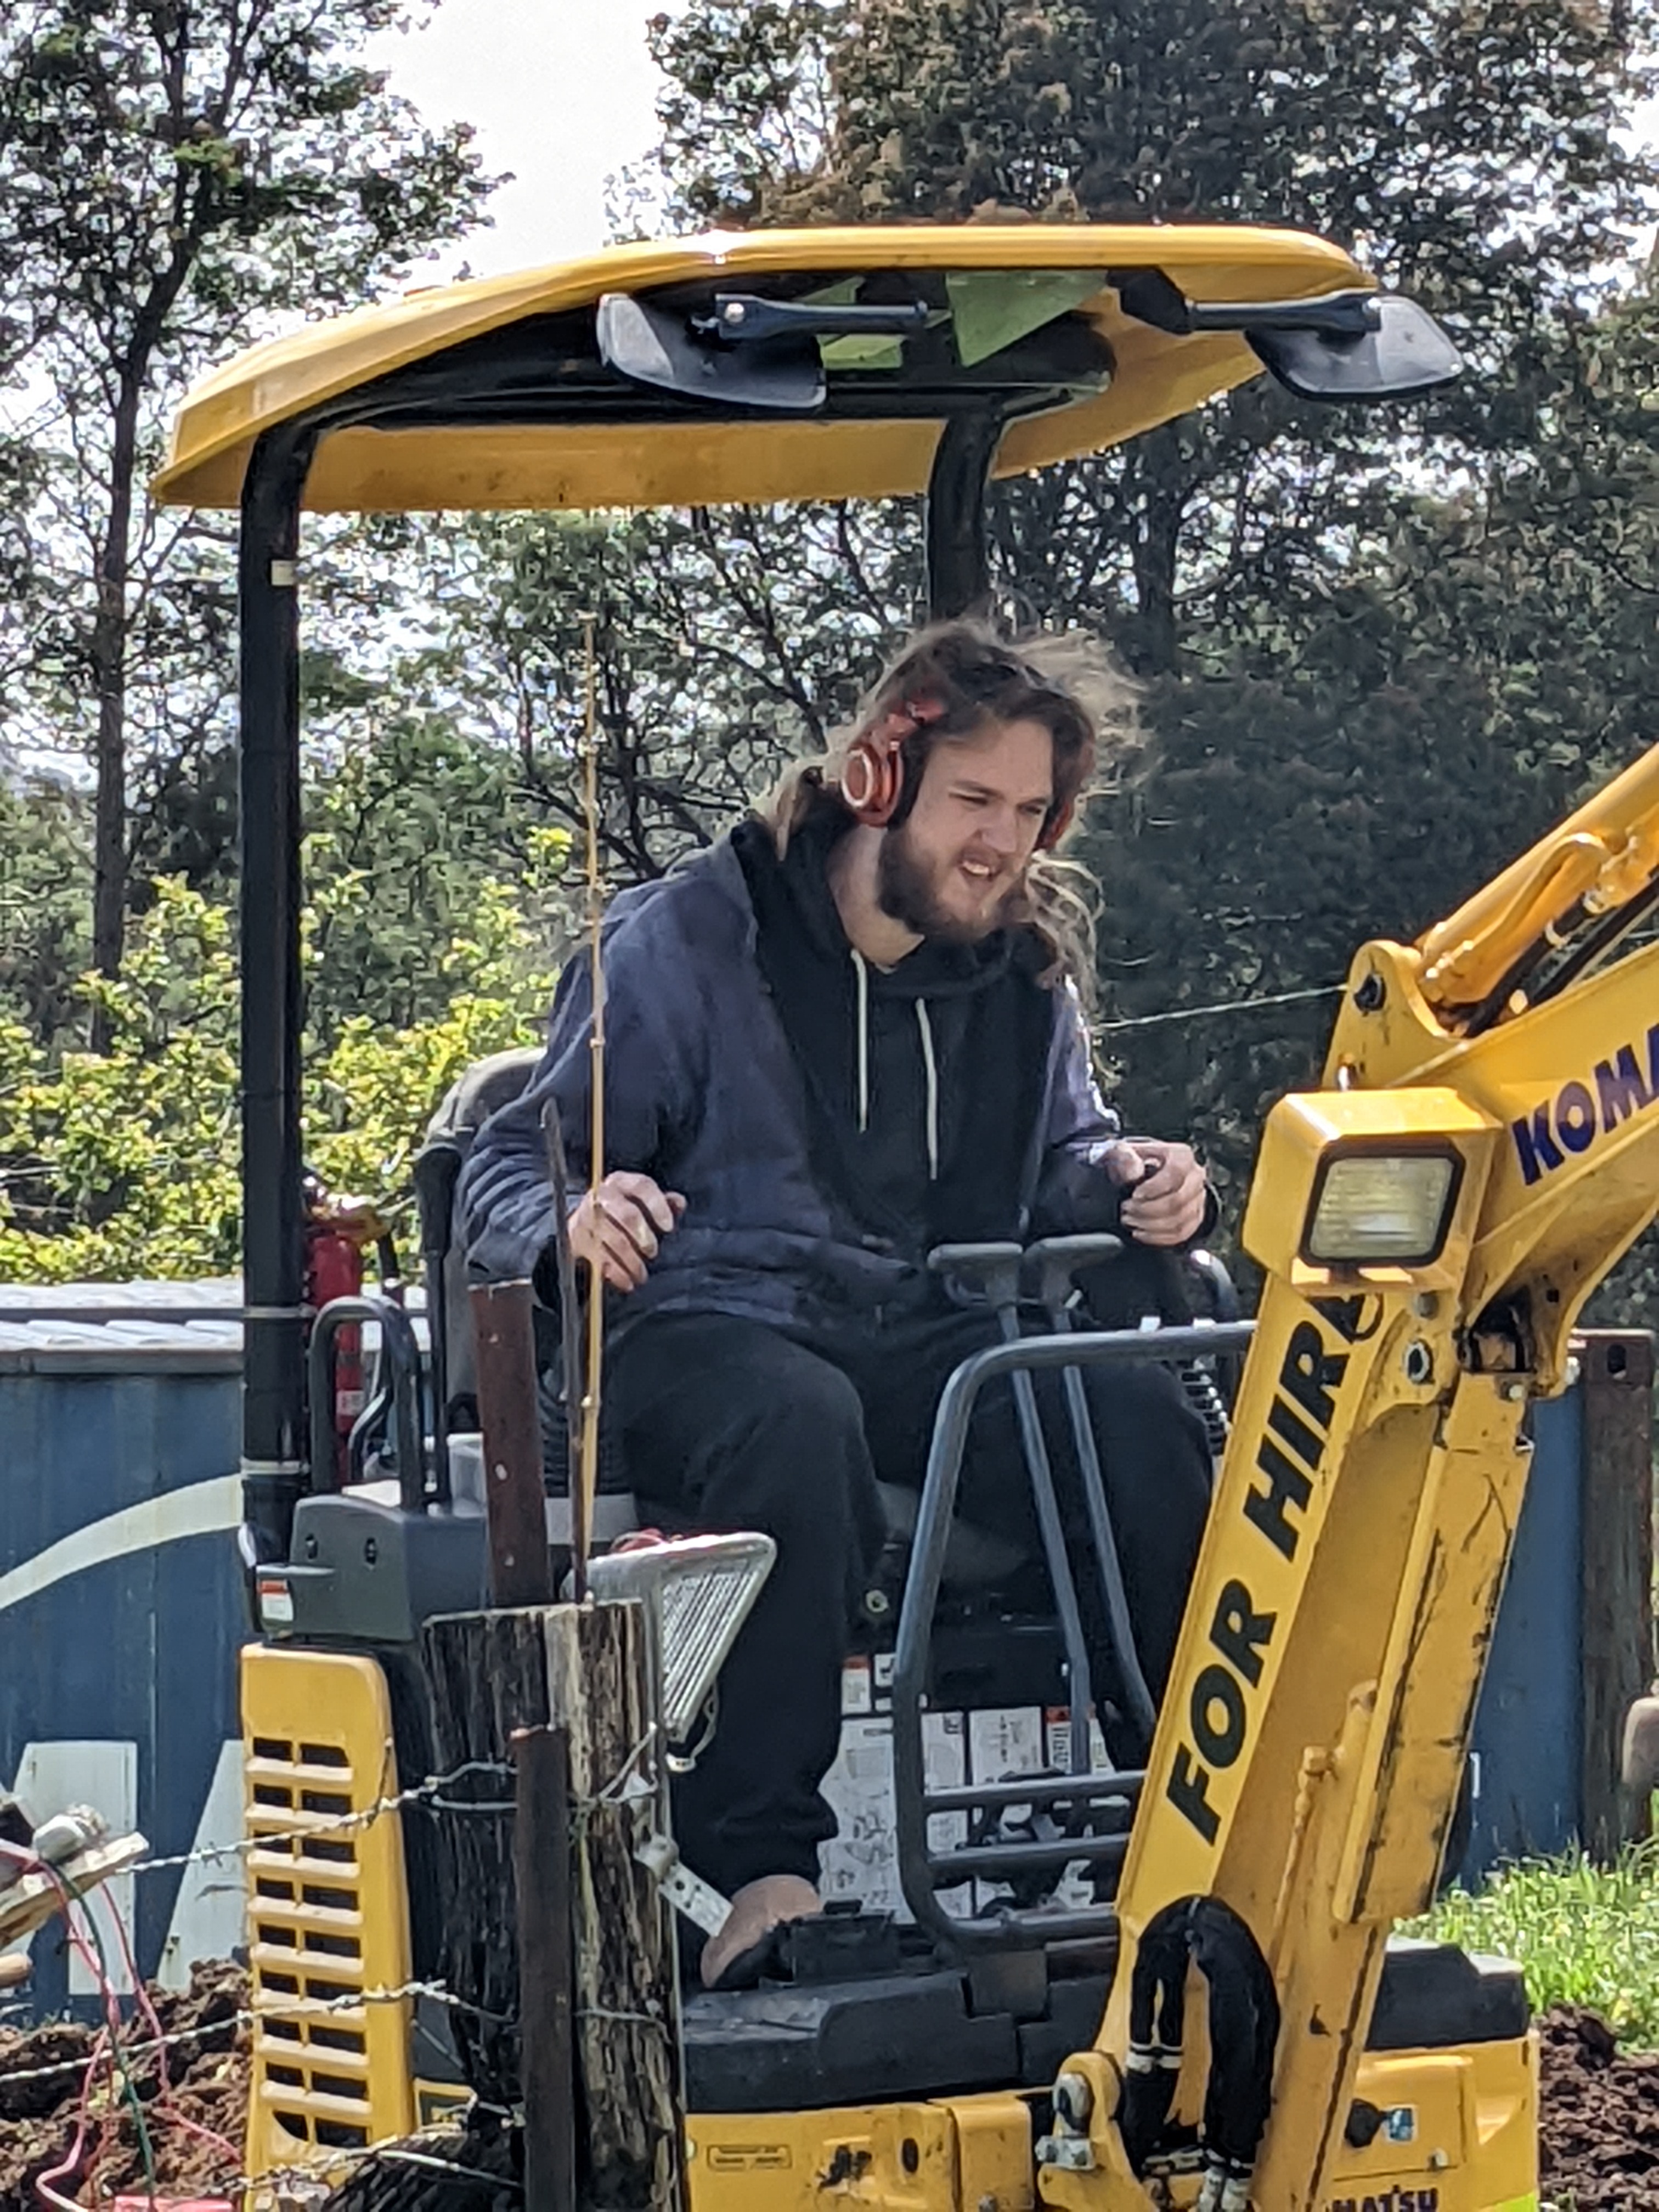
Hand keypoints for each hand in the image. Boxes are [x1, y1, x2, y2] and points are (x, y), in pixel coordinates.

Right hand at [567, 1171, 685, 1292]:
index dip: (658, 1206)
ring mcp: (588, 1217)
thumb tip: (679, 1203)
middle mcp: (603, 1196)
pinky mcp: (579, 1240)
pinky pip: (600, 1259)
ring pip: (615, 1240)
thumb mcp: (639, 1201)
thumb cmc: (619, 1211)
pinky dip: (617, 1274)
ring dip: (632, 1261)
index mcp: (621, 1182)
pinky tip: (627, 1282)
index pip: (642, 1186)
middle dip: (644, 1236)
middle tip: (653, 1252)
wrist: (582, 1223)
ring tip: (642, 1275)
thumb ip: (662, 1202)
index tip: (669, 1227)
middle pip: (628, 1215)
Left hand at [1104, 1139, 1207, 1248]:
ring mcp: (1198, 1198)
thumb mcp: (1122, 1153)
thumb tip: (1133, 1171)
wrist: (1140, 1175)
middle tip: (1126, 1209)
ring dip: (1150, 1225)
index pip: (1175, 1174)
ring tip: (1130, 1220)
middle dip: (1147, 1209)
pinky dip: (1158, 1237)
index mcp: (1182, 1155)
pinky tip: (1140, 1232)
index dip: (1153, 1188)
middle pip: (1178, 1201)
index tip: (1134, 1195)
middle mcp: (1195, 1176)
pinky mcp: (1194, 1217)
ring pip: (1179, 1220)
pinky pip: (1181, 1234)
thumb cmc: (1133, 1163)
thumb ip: (1124, 1158)